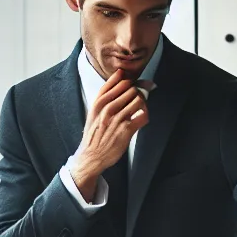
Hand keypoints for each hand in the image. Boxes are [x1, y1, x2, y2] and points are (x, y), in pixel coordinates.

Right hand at [71, 68, 148, 195]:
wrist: (91, 157)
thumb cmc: (93, 136)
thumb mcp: (92, 115)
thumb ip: (103, 102)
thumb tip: (118, 89)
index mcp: (98, 105)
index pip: (112, 83)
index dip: (123, 79)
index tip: (128, 81)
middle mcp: (107, 110)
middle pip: (129, 89)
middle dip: (135, 92)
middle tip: (135, 98)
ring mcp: (117, 120)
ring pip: (138, 100)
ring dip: (142, 103)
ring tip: (139, 108)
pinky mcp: (126, 130)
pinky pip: (143, 116)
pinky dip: (145, 115)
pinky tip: (141, 118)